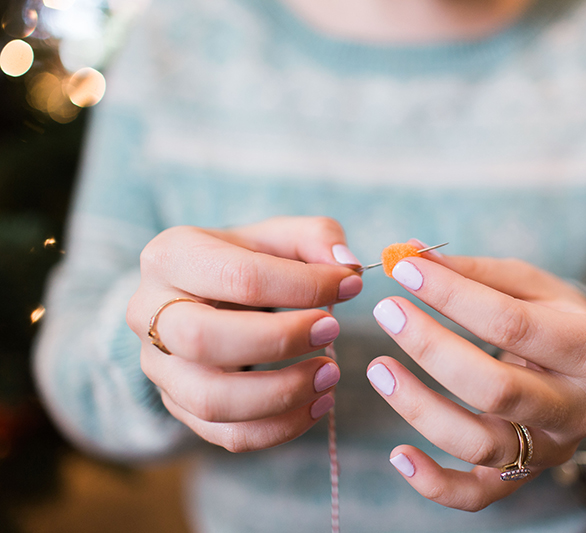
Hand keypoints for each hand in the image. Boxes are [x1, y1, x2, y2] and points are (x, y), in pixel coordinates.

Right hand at [127, 217, 362, 451]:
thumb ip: (317, 237)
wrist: (200, 298)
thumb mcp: (277, 237)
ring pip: (210, 400)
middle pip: (204, 339)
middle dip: (280, 340)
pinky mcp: (177, 406)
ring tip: (330, 376)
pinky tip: (318, 405)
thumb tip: (347, 266)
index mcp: (172, 256)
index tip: (349, 286)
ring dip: (282, 394)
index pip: (239, 277)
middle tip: (332, 330)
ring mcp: (157, 367)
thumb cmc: (245, 263)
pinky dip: (280, 428)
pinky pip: (226, 435)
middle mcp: (148, 313)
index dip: (304, 285)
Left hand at [367, 242, 585, 510]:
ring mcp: (550, 450)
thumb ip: (473, 272)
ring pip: (479, 444)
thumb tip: (409, 252)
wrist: (584, 371)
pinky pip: (477, 496)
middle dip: (431, 348)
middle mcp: (577, 408)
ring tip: (377, 368)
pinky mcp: (523, 477)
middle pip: (495, 389)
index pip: (511, 324)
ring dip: (418, 407)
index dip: (451, 296)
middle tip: (388, 312)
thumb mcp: (527, 285)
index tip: (402, 270)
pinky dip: (434, 484)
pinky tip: (397, 455)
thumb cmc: (551, 317)